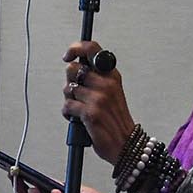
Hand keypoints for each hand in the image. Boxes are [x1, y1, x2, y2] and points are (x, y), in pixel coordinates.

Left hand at [61, 41, 136, 164]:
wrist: (125, 144)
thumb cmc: (115, 119)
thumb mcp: (111, 91)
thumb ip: (95, 77)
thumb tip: (73, 66)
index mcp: (112, 75)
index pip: (93, 49)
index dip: (75, 48)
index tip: (68, 55)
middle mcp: (106, 84)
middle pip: (72, 69)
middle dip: (70, 81)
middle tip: (77, 92)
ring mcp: (99, 98)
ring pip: (68, 89)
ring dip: (69, 100)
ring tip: (80, 108)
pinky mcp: (90, 113)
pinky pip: (67, 106)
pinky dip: (68, 113)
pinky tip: (77, 118)